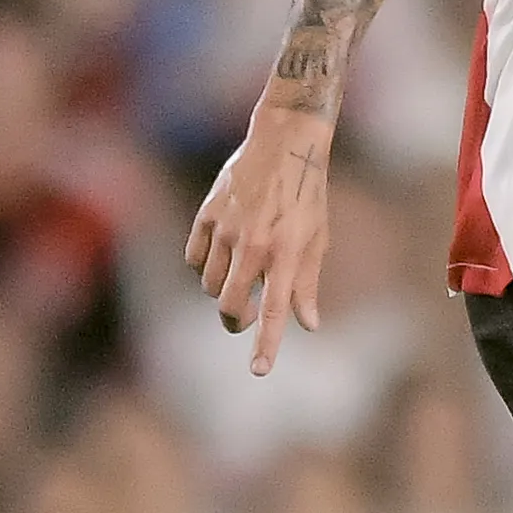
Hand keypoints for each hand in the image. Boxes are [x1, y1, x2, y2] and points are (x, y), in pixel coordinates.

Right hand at [184, 101, 333, 374]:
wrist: (286, 142)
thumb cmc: (308, 195)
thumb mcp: (317, 239)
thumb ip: (307, 283)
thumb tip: (307, 324)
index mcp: (286, 252)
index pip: (273, 309)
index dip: (266, 343)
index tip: (259, 371)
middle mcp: (253, 243)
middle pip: (228, 305)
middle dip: (235, 321)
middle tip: (244, 318)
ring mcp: (226, 228)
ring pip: (209, 284)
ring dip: (221, 290)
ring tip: (240, 273)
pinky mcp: (207, 214)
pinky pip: (194, 258)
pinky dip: (204, 266)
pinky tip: (221, 256)